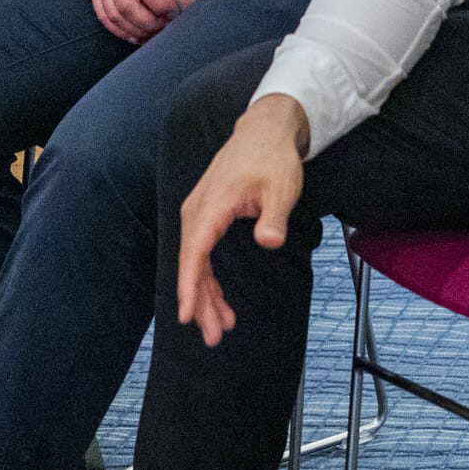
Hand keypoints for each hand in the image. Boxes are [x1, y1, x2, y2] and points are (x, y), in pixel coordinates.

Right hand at [89, 0, 188, 42]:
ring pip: (113, 13)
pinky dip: (120, 30)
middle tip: (165, 27)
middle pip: (126, 4)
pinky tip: (138, 35)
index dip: (159, 4)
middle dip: (148, 22)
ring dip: (134, 29)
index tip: (174, 12)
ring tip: (154, 34)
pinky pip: (103, 15)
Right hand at [175, 94, 310, 347]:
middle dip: (200, 303)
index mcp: (211, 206)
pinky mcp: (206, 217)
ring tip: (221, 328)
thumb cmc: (272, 158)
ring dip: (205, 296)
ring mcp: (199, 214)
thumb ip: (274, 217)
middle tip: (213, 337)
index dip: (189, 286)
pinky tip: (220, 302)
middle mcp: (197, 211)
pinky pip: (201, 254)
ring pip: (195, 263)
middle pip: (192, 265)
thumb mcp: (281, 189)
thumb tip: (269, 241)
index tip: (187, 314)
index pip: (194, 253)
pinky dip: (209, 280)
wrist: (264, 132)